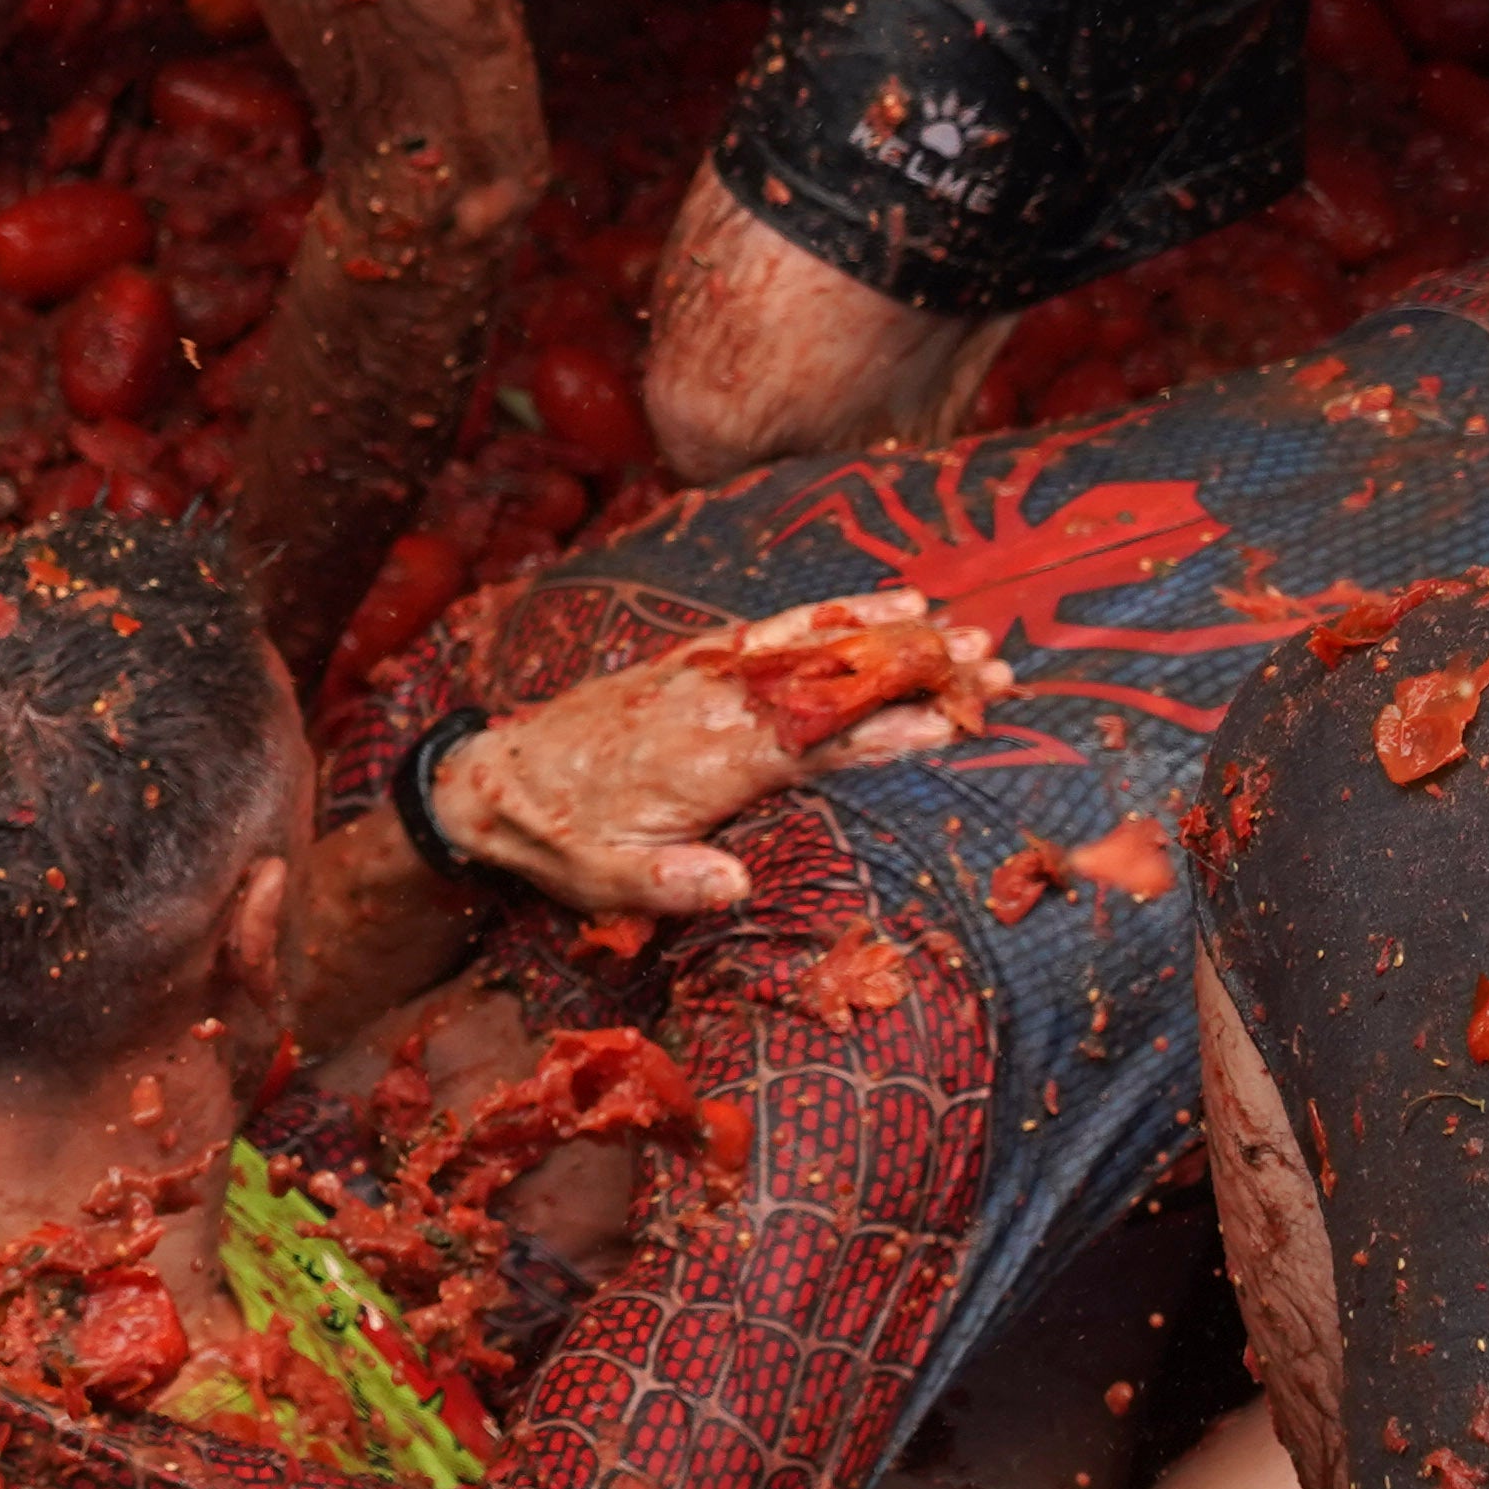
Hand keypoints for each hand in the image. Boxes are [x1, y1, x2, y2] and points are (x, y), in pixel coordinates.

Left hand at [423, 590, 1009, 914]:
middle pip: (830, 681)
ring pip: (811, 644)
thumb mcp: (604, 882)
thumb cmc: (558, 838)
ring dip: (888, 632)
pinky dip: (834, 612)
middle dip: (914, 670)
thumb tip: (735, 887)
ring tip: (963, 623)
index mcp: (706, 761)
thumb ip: (669, 884)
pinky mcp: (697, 660)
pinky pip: (776, 627)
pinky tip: (886, 601)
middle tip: (996, 664)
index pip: (812, 743)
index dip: (882, 733)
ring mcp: (706, 674)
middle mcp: (714, 705)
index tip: (951, 722)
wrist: (492, 777)